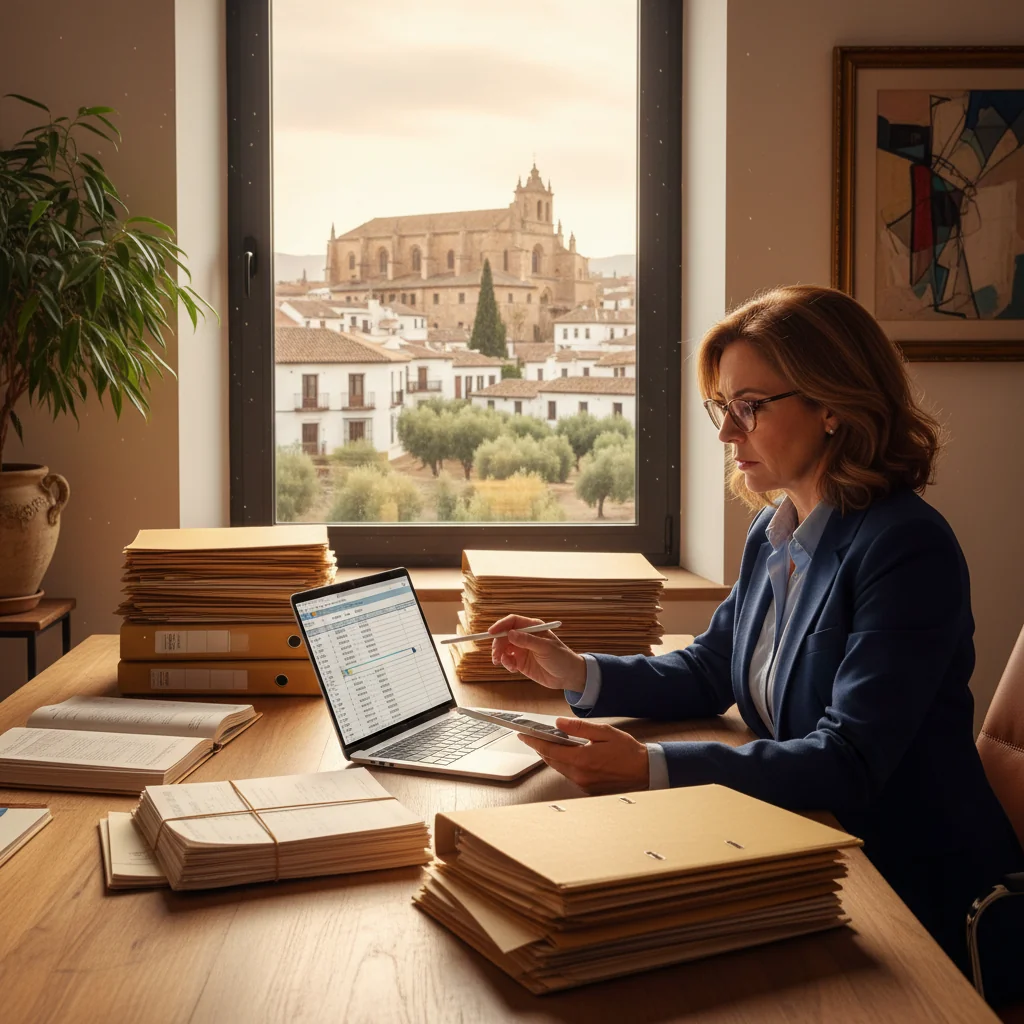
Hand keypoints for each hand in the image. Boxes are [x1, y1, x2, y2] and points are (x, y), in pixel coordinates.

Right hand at [489, 614, 586, 690]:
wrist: (568, 676)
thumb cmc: (561, 657)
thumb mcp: (545, 647)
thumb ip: (527, 640)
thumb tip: (510, 634)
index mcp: (533, 627)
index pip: (512, 622)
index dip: (500, 625)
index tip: (491, 633)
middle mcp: (526, 637)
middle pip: (504, 635)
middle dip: (498, 643)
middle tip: (496, 655)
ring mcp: (522, 649)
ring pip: (504, 648)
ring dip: (499, 654)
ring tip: (502, 662)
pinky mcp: (521, 662)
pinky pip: (508, 660)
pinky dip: (506, 663)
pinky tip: (512, 669)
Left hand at [518, 717, 649, 794]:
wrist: (645, 772)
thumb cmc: (627, 752)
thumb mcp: (604, 732)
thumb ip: (579, 728)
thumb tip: (559, 724)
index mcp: (582, 759)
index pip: (549, 749)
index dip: (534, 741)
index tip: (523, 735)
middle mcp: (579, 775)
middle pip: (551, 760)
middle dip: (540, 748)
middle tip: (532, 737)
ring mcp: (583, 783)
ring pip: (559, 768)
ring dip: (552, 756)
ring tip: (548, 743)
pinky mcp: (588, 788)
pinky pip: (569, 774)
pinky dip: (563, 763)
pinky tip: (566, 755)